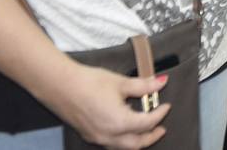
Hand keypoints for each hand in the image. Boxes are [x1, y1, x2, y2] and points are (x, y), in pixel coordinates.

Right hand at [47, 62, 170, 148]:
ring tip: (146, 131)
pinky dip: (123, 140)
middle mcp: (109, 136)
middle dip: (151, 136)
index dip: (160, 114)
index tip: (166, 105)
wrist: (60, 85)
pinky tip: (125, 130)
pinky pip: (111, 144)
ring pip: (123, 147)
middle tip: (161, 127)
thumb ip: (144, 85)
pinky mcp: (89, 135)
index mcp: (120, 123)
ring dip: (137, 141)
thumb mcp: (121, 82)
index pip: (147, 123)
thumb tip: (162, 82)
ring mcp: (97, 138)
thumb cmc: (90, 82)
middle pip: (137, 143)